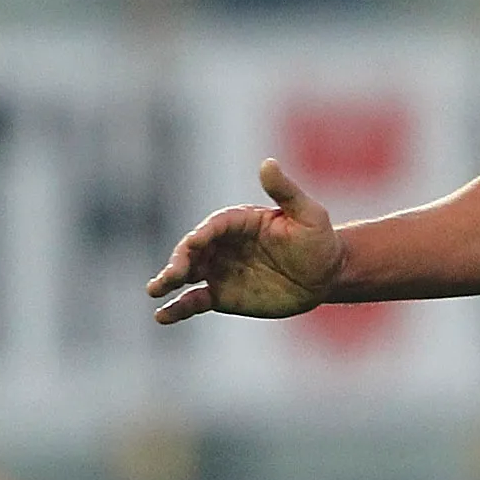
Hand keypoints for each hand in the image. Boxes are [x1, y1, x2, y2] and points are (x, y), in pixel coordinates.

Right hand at [147, 159, 343, 324]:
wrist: (324, 276)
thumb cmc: (318, 240)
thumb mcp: (308, 214)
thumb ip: (285, 192)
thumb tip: (268, 163)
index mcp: (239, 221)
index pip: (216, 226)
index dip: (205, 234)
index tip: (197, 242)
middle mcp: (223, 244)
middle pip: (194, 250)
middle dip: (181, 260)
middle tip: (173, 274)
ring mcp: (219, 269)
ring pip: (188, 274)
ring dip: (170, 280)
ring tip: (155, 289)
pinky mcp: (221, 294)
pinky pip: (195, 300)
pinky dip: (178, 308)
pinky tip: (162, 316)